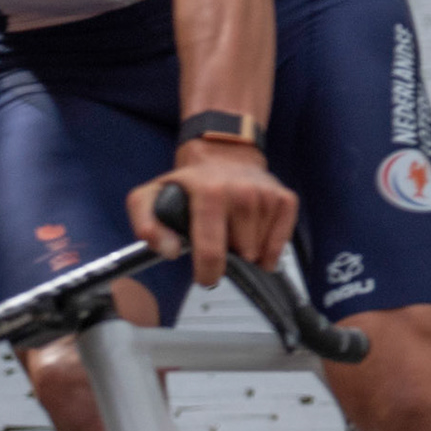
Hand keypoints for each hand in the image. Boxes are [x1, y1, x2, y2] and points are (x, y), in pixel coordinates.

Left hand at [128, 141, 297, 286]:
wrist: (224, 155)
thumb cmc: (189, 184)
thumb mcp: (152, 196)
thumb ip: (145, 223)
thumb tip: (168, 249)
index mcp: (209, 193)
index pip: (211, 252)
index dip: (208, 273)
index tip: (206, 276)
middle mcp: (242, 193)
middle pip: (240, 256)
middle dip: (229, 256)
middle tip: (218, 237)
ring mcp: (266, 196)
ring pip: (259, 253)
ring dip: (247, 250)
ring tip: (234, 231)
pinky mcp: (285, 199)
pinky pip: (279, 245)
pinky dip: (268, 248)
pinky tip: (254, 234)